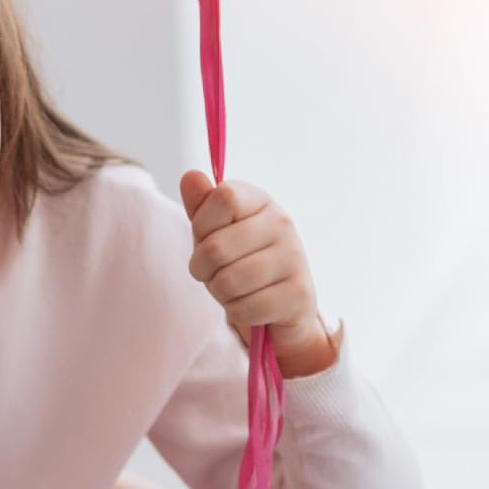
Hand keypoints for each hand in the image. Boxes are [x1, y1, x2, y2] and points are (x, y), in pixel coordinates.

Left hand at [178, 171, 335, 377]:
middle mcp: (282, 223)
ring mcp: (294, 258)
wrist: (283, 304)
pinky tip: (250, 305)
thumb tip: (190, 176)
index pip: (222, 198)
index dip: (202, 225)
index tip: (207, 238)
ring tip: (233, 289)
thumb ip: (202, 206)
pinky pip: (246, 309)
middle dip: (203, 269)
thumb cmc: (242, 261)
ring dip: (220, 293)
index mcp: (261, 200)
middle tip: (215, 273)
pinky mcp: (298, 293)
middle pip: (216, 248)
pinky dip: (238, 313)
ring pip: (228, 282)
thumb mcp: (216, 231)